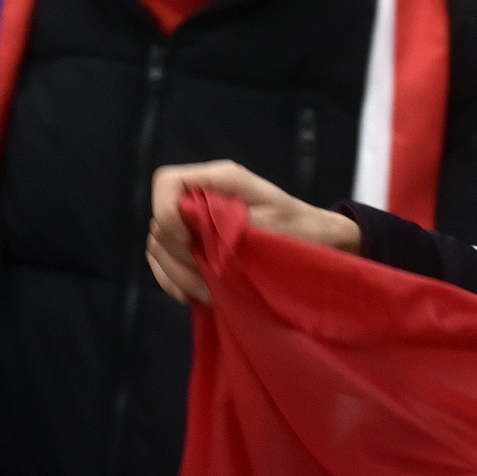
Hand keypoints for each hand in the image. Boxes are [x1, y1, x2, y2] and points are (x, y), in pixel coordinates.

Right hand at [146, 161, 361, 305]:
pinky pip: (167, 262)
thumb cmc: (300, 227)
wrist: (317, 243)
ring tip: (208, 294)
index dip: (166, 212)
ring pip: (159, 246)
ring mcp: (196, 221)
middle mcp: (202, 195)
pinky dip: (175, 280)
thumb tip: (186, 229)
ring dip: (177, 274)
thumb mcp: (268, 222)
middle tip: (207, 282)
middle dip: (177, 255)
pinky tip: (196, 296)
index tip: (188, 241)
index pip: (167, 183)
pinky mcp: (196, 244)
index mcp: (220, 179)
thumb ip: (225, 222)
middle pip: (160, 222)